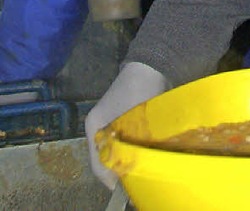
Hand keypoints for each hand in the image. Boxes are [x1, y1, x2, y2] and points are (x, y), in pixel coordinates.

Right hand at [84, 62, 168, 188]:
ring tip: (138, 172)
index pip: (96, 161)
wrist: (150, 66)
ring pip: (116, 151)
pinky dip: (133, 151)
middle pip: (105, 157)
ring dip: (126, 161)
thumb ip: (124, 144)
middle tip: (132, 182)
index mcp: (94, 126)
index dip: (108, 177)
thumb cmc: (135, 90)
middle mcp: (100, 127)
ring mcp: (112, 123)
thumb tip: (127, 169)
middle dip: (117, 171)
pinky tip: (144, 157)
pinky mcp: (126, 120)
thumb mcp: (127, 118)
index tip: (121, 188)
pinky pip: (126, 142)